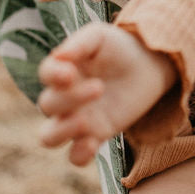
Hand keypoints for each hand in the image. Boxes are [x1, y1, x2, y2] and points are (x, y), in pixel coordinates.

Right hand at [37, 22, 176, 167]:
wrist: (149, 64)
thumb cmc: (120, 47)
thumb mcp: (100, 37)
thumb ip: (80, 43)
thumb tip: (59, 57)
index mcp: (63, 69)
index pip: (45, 74)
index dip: (52, 75)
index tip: (70, 73)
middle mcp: (65, 96)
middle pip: (47, 105)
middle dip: (69, 99)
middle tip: (99, 88)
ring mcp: (78, 118)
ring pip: (49, 136)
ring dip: (62, 131)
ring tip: (86, 121)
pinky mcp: (96, 135)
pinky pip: (75, 156)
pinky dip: (78, 155)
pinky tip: (93, 143)